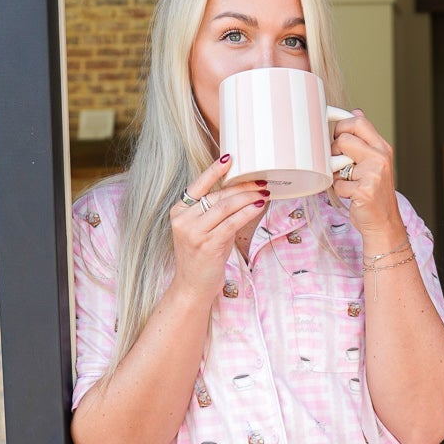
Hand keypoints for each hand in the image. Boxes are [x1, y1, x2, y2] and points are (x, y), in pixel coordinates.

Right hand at [169, 156, 266, 300]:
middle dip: (243, 186)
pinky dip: (248, 212)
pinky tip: (258, 206)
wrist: (192, 286)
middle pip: (217, 195)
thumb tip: (242, 192)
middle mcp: (184, 219)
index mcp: (179, 211)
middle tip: (261, 181)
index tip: (229, 157)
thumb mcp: (203, 229)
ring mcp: (194, 232)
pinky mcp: (208, 244)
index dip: (213, 170)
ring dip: (248, 197)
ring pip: (226, 206)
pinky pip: (232, 222)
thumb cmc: (201, 256)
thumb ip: (216, 211)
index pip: (197, 185)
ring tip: (264, 192)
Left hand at [332, 113, 404, 245]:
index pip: (358, 121)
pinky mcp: (364, 190)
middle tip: (340, 163)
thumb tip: (356, 111)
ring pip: (337, 161)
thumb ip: (364, 138)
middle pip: (343, 138)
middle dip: (334, 151)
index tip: (335, 135)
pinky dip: (340, 191)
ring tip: (348, 181)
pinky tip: (351, 196)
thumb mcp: (375, 161)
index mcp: (382, 147)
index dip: (341, 125)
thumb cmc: (374, 192)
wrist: (384, 222)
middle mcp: (380, 157)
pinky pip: (337, 183)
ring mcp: (373, 174)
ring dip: (336, 173)